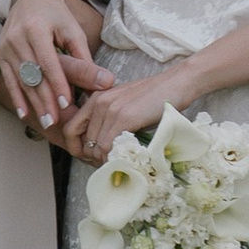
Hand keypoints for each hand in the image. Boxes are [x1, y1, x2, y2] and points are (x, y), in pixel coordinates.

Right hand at [0, 0, 107, 130]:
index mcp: (36, 28)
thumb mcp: (72, 30)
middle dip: (44, 100)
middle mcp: (17, 37)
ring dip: (33, 103)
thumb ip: (82, 54)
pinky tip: (24, 114)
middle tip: (55, 121)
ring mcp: (5, 46)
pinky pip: (9, 79)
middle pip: (33, 74)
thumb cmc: (57, 16)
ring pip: (21, 80)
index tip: (66, 104)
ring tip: (46, 121)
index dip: (57, 84)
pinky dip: (17, 98)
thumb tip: (101, 80)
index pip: (48, 62)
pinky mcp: (0, 53)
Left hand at [61, 67, 188, 162]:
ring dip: (105, 161)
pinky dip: (114, 158)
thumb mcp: (124, 105)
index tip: (89, 158)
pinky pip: (108, 147)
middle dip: (92, 159)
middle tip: (107, 165)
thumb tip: (101, 150)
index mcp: (96, 98)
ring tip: (117, 164)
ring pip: (95, 148)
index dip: (76, 148)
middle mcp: (98, 102)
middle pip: (83, 142)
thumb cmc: (155, 97)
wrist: (177, 83)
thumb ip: (109, 121)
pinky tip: (124, 160)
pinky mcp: (124, 117)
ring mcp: (110, 109)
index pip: (70, 129)